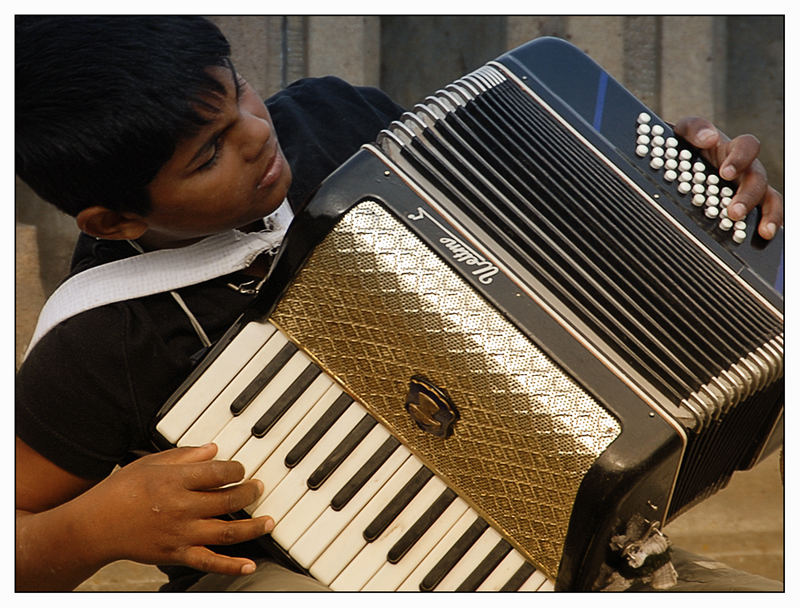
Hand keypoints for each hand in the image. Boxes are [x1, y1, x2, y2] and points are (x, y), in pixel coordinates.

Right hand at [81, 443, 271, 575]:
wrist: (95, 526)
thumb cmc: (121, 490)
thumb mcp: (151, 463)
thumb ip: (185, 456)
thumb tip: (214, 449)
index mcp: (175, 480)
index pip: (218, 472)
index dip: (237, 468)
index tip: (241, 468)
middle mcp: (181, 507)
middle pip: (228, 499)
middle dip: (250, 492)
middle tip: (259, 488)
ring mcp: (180, 533)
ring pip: (226, 531)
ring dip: (253, 527)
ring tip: (269, 521)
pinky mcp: (176, 554)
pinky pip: (209, 562)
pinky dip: (231, 566)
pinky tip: (249, 565)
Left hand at [673, 117, 782, 239]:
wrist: (676, 162)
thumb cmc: (685, 147)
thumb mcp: (683, 133)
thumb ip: (694, 129)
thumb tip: (709, 138)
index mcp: (731, 149)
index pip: (748, 146)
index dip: (740, 158)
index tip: (725, 173)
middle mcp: (744, 169)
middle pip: (758, 179)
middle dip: (747, 196)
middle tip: (734, 213)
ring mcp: (746, 189)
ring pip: (768, 198)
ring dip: (768, 214)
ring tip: (763, 232)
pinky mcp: (744, 206)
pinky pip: (762, 215)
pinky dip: (767, 225)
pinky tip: (764, 238)